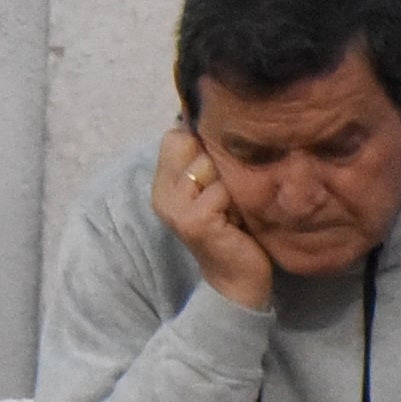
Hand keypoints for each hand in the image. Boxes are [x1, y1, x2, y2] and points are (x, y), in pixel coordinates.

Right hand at [155, 125, 273, 312]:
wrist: (236, 282)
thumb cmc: (232, 231)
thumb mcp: (212, 190)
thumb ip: (204, 160)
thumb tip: (213, 119)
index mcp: (162, 183)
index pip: (175, 136)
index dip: (203, 144)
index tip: (219, 170)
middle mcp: (162, 194)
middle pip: (192, 145)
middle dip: (219, 163)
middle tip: (229, 194)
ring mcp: (175, 208)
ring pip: (209, 165)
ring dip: (230, 183)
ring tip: (235, 206)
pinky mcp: (194, 221)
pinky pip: (221, 190)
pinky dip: (236, 202)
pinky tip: (238, 221)